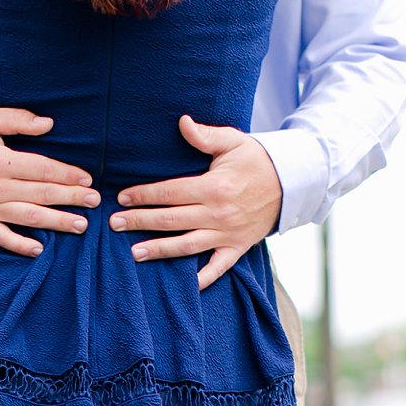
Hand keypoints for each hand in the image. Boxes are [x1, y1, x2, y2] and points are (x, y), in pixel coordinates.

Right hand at [0, 106, 98, 256]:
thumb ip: (17, 120)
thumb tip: (48, 123)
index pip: (42, 169)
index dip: (67, 174)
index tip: (87, 179)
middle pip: (41, 194)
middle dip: (71, 199)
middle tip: (95, 202)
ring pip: (28, 218)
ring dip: (56, 222)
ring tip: (80, 226)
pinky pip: (0, 237)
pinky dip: (19, 245)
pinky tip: (39, 249)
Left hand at [109, 114, 281, 289]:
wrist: (291, 183)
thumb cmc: (257, 160)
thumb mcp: (232, 141)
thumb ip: (204, 136)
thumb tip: (182, 122)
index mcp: (213, 187)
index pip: (169, 192)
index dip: (143, 195)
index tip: (122, 198)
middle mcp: (218, 214)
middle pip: (171, 219)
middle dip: (140, 222)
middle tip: (114, 224)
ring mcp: (228, 233)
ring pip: (187, 245)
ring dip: (160, 250)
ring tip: (134, 254)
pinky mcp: (238, 247)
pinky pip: (219, 266)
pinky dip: (204, 278)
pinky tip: (186, 284)